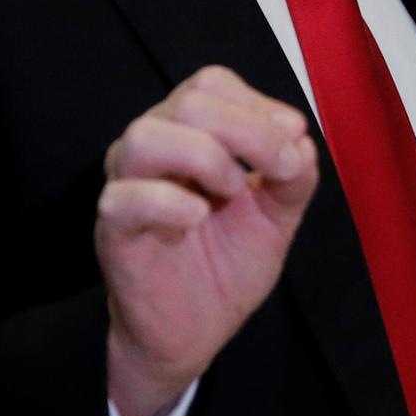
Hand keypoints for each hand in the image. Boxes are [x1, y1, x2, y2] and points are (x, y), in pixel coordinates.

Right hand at [96, 65, 318, 415]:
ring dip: (205, 156)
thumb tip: (302, 140)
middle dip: (249, 129)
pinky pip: (124, 198)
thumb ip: (294, 176)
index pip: (212, 84)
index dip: (259, 104)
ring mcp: (127, 185)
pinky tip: (198, 218)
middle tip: (281, 170)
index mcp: (189, 131)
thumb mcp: (278, 215)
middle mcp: (153, 146)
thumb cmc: (228, 262)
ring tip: (233, 191)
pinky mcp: (113, 228)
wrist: (197, 331)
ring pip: (147, 136)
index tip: (294, 138)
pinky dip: (168, 202)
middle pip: (190, 101)